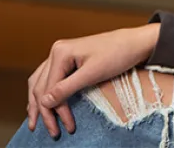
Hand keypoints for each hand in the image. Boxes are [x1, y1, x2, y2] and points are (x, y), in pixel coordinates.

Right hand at [26, 24, 159, 137]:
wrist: (136, 42)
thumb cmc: (118, 54)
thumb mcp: (93, 74)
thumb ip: (67, 88)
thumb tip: (44, 103)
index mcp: (60, 52)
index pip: (48, 88)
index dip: (54, 111)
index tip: (63, 128)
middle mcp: (57, 51)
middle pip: (41, 86)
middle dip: (43, 111)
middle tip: (51, 131)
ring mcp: (62, 53)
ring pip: (41, 82)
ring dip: (39, 103)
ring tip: (37, 122)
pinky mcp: (69, 58)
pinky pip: (49, 77)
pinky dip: (45, 92)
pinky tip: (43, 103)